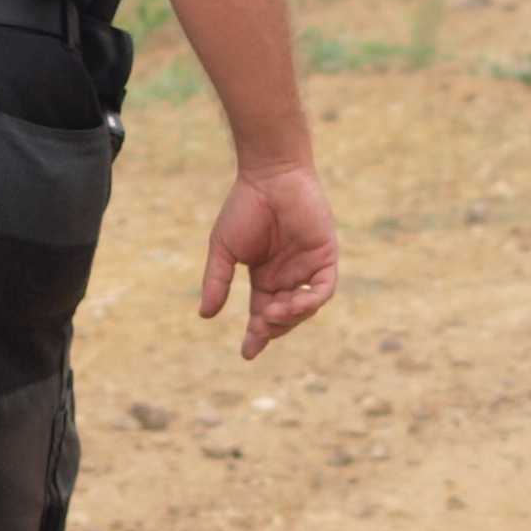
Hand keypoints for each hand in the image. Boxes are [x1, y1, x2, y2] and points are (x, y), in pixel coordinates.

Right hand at [199, 163, 337, 360]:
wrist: (269, 177)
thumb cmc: (244, 208)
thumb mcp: (224, 250)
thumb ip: (218, 282)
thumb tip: (205, 315)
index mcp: (265, 276)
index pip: (263, 313)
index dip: (257, 335)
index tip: (247, 353)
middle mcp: (289, 276)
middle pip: (284, 316)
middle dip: (273, 327)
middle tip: (260, 327)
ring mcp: (308, 267)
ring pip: (305, 307)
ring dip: (291, 317)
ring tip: (274, 313)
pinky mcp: (325, 257)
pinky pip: (324, 289)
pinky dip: (312, 301)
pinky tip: (295, 304)